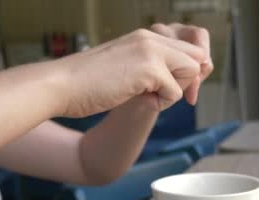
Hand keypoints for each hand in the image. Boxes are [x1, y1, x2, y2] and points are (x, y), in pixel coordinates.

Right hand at [53, 28, 205, 117]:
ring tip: (149, 97)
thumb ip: (151, 68)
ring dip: (176, 91)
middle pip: (197, 56)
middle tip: (165, 97)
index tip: (176, 89)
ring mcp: (150, 50)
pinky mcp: (148, 68)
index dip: (190, 70)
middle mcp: (150, 37)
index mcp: (144, 36)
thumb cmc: (87, 84)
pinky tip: (141, 101)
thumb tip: (184, 78)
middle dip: (190, 80)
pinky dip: (162, 103)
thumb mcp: (125, 69)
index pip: (189, 46)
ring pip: (192, 71)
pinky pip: (176, 91)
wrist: (61, 86)